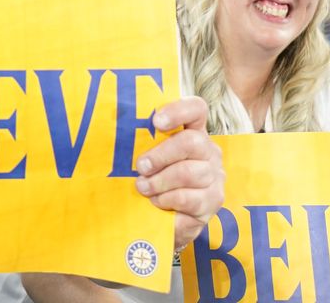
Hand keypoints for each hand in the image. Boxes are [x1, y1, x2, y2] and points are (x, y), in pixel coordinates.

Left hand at [133, 96, 223, 250]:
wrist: (170, 220)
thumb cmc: (156, 180)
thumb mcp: (149, 159)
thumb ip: (142, 143)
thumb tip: (114, 128)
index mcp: (194, 132)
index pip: (196, 109)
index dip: (178, 111)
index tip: (156, 121)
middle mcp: (209, 151)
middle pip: (191, 142)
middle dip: (161, 155)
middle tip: (141, 167)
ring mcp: (215, 176)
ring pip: (187, 172)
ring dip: (159, 181)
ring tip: (143, 188)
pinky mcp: (213, 201)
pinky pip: (187, 198)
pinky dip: (166, 200)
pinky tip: (156, 202)